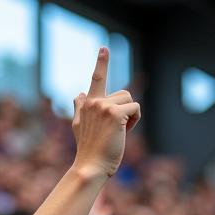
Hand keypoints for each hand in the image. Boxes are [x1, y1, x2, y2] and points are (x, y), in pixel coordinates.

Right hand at [71, 48, 140, 178]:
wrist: (90, 167)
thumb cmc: (88, 151)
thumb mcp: (79, 127)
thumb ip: (80, 108)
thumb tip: (79, 93)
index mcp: (86, 104)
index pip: (96, 79)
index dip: (101, 62)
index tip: (104, 48)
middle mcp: (93, 101)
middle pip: (122, 94)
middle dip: (125, 110)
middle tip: (115, 130)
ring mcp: (103, 106)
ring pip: (129, 100)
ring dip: (130, 116)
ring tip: (118, 132)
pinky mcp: (114, 113)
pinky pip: (135, 108)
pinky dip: (135, 120)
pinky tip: (124, 132)